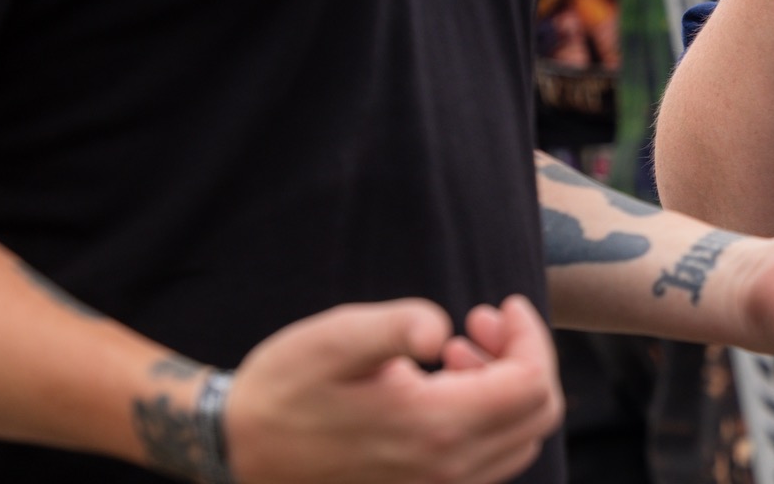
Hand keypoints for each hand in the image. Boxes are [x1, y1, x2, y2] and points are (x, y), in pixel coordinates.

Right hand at [223, 295, 563, 483]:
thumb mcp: (336, 339)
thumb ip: (397, 326)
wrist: (236, 451)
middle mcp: (447, 471)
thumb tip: (441, 328)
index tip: (500, 306)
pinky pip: (488, 461)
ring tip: (458, 349)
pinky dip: (485, 417)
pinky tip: (442, 384)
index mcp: (435, 429)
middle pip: (537, 414)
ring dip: (504, 387)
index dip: (531, 337)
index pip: (532, 384)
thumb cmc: (284, 389)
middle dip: (523, 357)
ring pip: (517, 440)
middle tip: (478, 323)